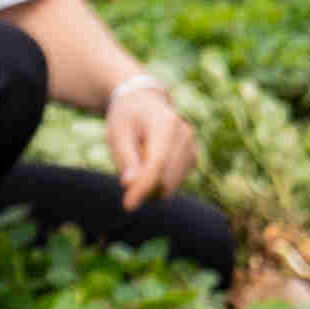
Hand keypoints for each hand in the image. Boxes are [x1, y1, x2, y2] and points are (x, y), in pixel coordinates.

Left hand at [101, 73, 197, 211]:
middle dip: (143, 187)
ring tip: (138, 162)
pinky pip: (173, 182)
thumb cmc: (127, 118)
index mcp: (166, 124)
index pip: (157, 163)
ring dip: (150, 184)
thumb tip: (129, 184)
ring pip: (171, 184)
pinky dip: (158, 182)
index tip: (128, 206)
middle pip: (166, 177)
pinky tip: (149, 164)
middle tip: (125, 176)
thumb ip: (125, 158)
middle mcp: (185, 134)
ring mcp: (191, 145)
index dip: (143, 187)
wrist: (143, 102)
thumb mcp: (117, 133)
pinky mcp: (192, 157)